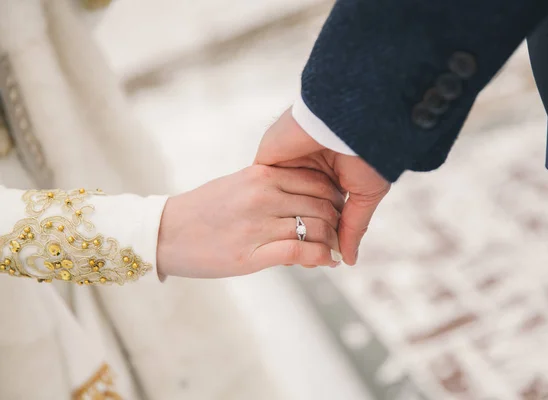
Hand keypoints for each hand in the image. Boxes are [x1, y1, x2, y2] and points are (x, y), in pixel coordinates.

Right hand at [156, 165, 344, 278]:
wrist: (165, 233)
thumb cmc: (202, 209)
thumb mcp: (237, 185)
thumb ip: (270, 186)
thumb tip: (304, 196)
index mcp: (260, 175)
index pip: (315, 180)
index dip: (334, 195)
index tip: (337, 206)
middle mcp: (262, 196)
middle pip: (321, 204)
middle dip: (337, 219)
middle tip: (340, 230)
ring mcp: (257, 225)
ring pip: (315, 228)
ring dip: (331, 240)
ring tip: (334, 247)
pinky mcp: (251, 255)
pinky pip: (300, 252)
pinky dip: (320, 257)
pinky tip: (326, 261)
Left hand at [255, 108, 390, 264]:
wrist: (347, 123)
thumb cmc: (367, 154)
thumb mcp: (365, 194)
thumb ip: (353, 227)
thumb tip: (347, 260)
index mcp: (333, 175)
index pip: (324, 214)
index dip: (326, 237)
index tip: (327, 258)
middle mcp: (309, 171)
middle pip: (301, 213)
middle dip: (306, 237)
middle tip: (312, 262)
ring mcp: (287, 167)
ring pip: (281, 208)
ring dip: (287, 230)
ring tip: (294, 255)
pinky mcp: (268, 163)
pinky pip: (266, 194)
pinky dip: (271, 215)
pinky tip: (275, 235)